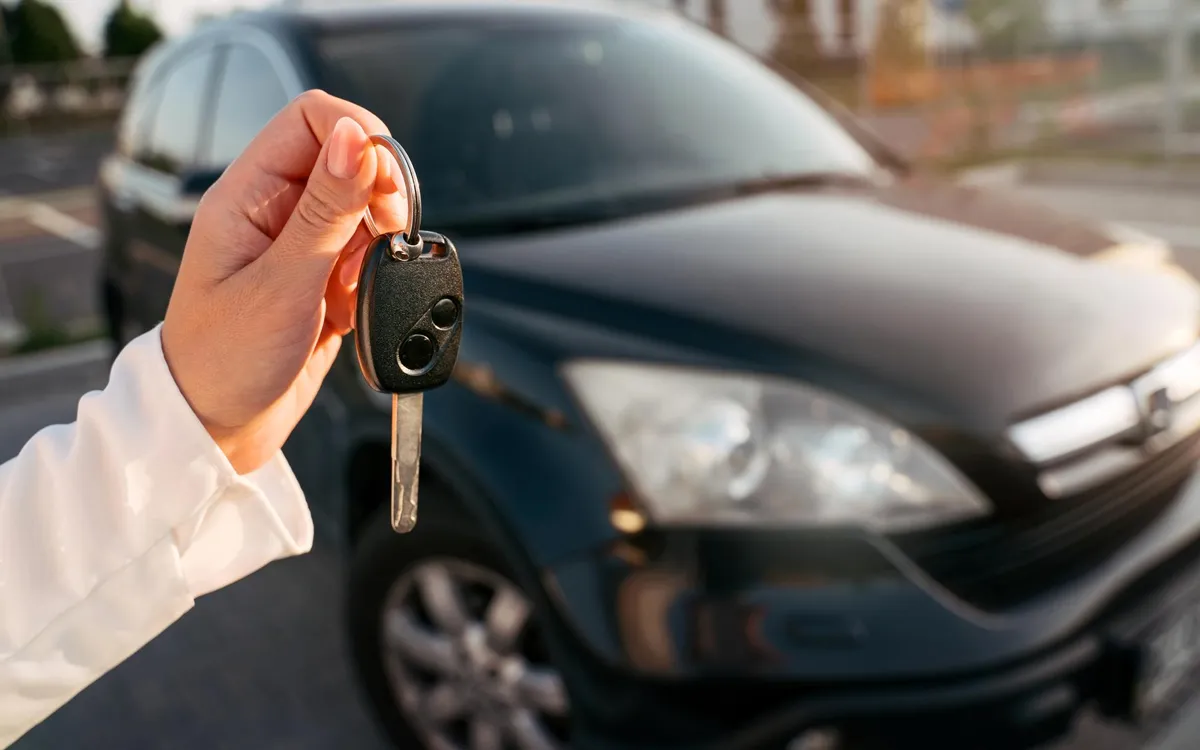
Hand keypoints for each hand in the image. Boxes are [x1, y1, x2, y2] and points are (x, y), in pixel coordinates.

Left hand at [161, 90, 409, 473]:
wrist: (217, 430)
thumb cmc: (224, 363)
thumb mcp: (281, 284)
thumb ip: (325, 210)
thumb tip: (357, 139)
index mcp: (246, 196)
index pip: (311, 119)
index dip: (359, 136)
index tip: (386, 183)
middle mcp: (273, 212)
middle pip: (347, 160)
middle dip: (380, 194)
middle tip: (386, 237)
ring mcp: (298, 246)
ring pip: (365, 208)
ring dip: (380, 241)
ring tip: (359, 285)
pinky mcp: (321, 279)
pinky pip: (367, 254)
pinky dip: (376, 275)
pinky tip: (355, 307)